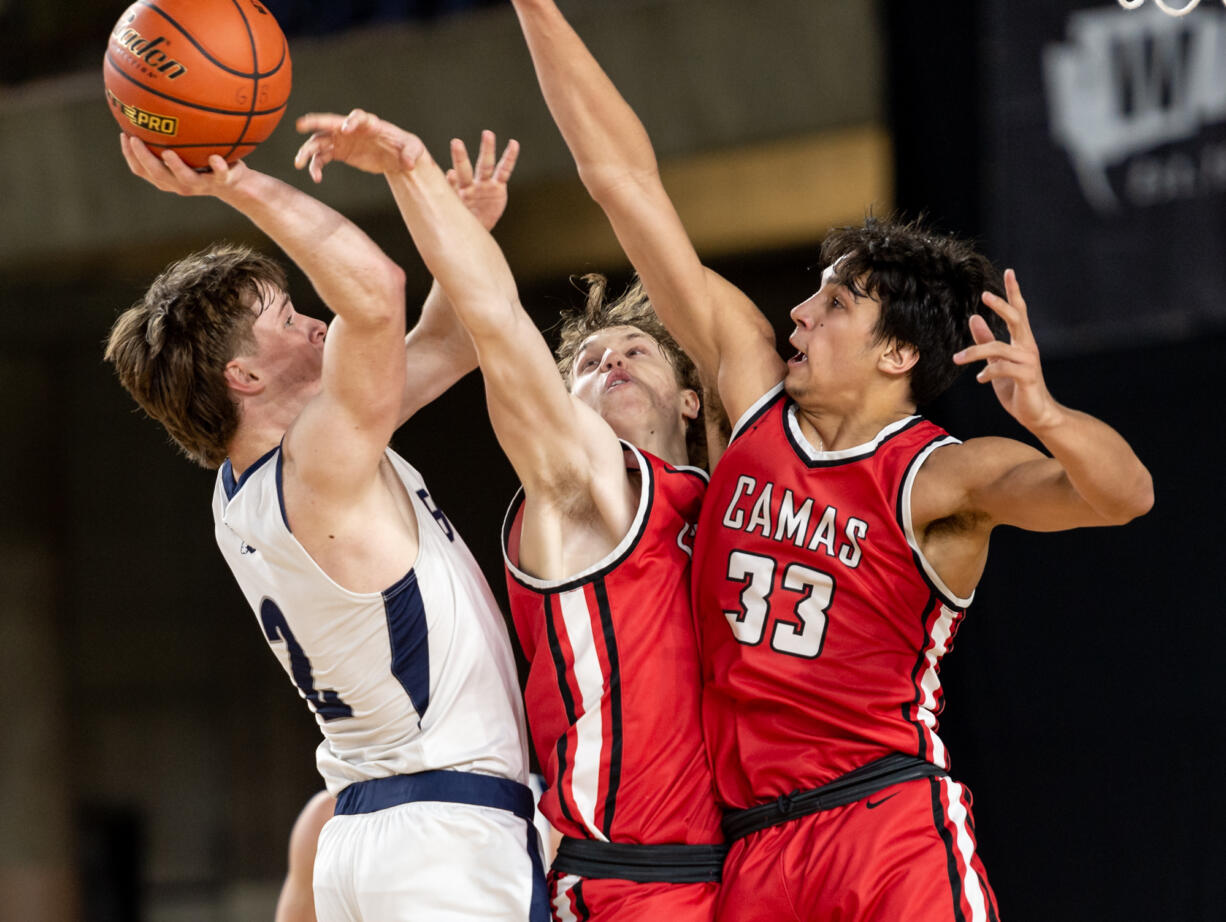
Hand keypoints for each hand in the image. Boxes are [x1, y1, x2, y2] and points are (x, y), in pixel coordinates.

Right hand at [119, 133, 248, 195]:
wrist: (238, 183)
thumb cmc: (206, 162)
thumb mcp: (186, 148)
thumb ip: (170, 136)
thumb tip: (152, 101)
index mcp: (169, 178)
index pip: (142, 170)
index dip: (131, 156)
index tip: (124, 135)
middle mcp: (182, 184)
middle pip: (158, 175)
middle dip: (144, 159)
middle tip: (135, 139)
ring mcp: (202, 184)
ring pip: (185, 180)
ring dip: (175, 167)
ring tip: (167, 153)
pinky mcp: (224, 182)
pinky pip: (221, 175)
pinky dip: (218, 168)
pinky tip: (215, 157)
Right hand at [294, 109, 424, 182]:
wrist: (396, 157)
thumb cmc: (405, 148)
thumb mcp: (413, 149)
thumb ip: (411, 153)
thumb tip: (408, 164)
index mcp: (370, 124)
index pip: (358, 117)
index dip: (351, 121)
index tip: (346, 129)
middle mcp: (352, 128)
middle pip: (330, 122)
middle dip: (315, 122)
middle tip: (301, 125)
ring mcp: (342, 140)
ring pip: (319, 141)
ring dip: (307, 151)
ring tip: (299, 164)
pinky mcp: (339, 152)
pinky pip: (322, 157)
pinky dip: (316, 166)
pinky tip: (316, 178)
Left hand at [446, 130, 518, 230]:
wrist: (477, 227)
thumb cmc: (462, 220)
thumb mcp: (456, 214)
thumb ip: (452, 194)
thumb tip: (449, 173)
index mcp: (456, 194)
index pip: (451, 185)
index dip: (451, 181)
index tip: (451, 175)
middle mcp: (469, 186)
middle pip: (464, 170)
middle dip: (460, 158)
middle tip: (456, 143)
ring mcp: (483, 185)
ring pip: (485, 166)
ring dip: (486, 150)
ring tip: (487, 134)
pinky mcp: (498, 187)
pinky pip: (504, 170)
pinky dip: (509, 158)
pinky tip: (513, 144)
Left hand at [953, 269, 1061, 431]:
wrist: (1036, 415)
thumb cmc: (1016, 388)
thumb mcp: (996, 363)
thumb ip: (986, 341)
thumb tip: (974, 318)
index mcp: (1022, 342)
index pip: (1019, 312)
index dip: (1014, 292)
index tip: (1009, 271)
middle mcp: (1028, 347)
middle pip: (1016, 319)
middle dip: (1002, 305)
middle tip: (984, 295)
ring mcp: (1029, 362)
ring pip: (999, 348)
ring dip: (975, 352)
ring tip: (958, 359)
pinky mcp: (1027, 378)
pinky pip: (1003, 369)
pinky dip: (987, 372)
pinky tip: (979, 378)